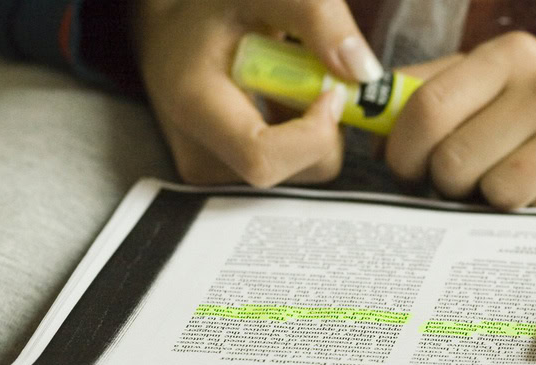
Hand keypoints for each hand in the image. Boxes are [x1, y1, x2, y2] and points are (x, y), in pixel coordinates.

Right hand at [134, 0, 381, 186]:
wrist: (171, 31)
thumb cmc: (211, 7)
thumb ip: (315, 17)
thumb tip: (364, 73)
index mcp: (195, 107)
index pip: (265, 159)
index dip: (314, 133)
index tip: (331, 90)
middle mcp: (199, 154)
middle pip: (294, 171)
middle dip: (323, 126)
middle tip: (313, 74)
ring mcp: (213, 172)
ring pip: (300, 172)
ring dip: (314, 128)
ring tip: (289, 82)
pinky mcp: (229, 177)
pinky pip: (290, 170)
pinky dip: (302, 136)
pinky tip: (281, 101)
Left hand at [386, 32, 535, 208]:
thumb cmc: (525, 113)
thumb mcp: (481, 87)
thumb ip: (423, 97)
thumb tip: (372, 132)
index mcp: (507, 55)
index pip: (428, 108)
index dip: (402, 151)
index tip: (404, 169)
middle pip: (455, 161)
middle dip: (444, 183)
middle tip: (459, 181)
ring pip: (496, 194)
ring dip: (486, 203)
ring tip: (499, 186)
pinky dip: (527, 218)